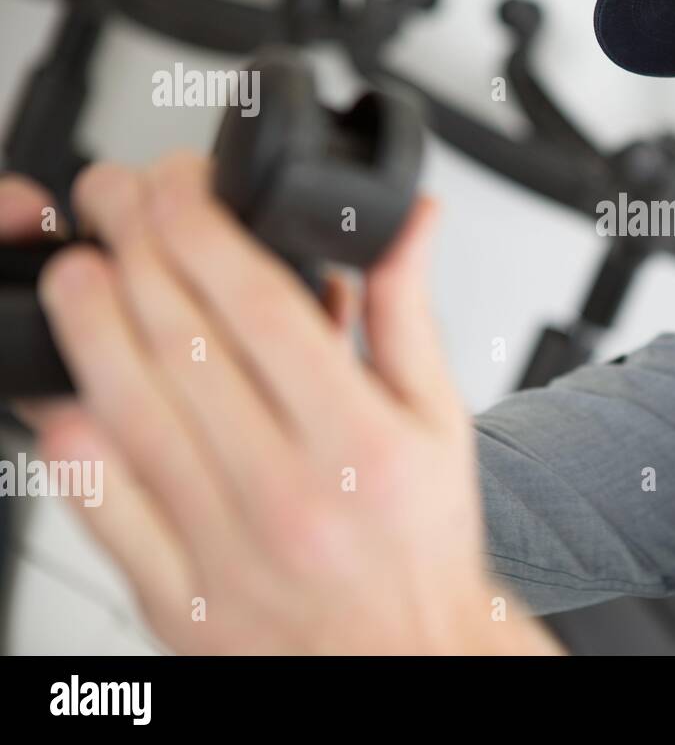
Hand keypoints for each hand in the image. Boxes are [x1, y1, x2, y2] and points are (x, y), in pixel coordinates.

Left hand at [6, 154, 563, 654]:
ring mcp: (224, 549)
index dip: (203, 226)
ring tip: (80, 268)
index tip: (179, 184)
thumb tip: (410, 220)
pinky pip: (99, 505)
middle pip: (181, 344)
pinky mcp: (176, 594)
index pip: (261, 309)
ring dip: (86, 322)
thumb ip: (409, 311)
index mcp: (359, 445)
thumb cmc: (422, 543)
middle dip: (134, 244)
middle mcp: (289, 495)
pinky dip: (70, 434)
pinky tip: (67, 383)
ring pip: (126, 412)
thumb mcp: (439, 418)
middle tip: (118, 199)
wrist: (405, 659)